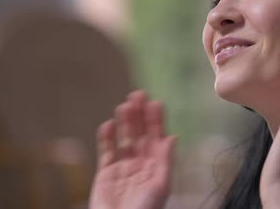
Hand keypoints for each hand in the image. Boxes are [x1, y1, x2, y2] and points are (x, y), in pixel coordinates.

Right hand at [89, 90, 176, 208]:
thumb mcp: (161, 185)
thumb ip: (166, 160)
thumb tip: (173, 137)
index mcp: (157, 165)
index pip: (158, 137)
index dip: (156, 120)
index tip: (155, 102)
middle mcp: (141, 163)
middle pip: (141, 133)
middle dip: (140, 115)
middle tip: (138, 94)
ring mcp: (123, 167)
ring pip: (125, 138)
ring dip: (125, 122)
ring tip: (125, 105)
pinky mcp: (106, 173)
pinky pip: (106, 151)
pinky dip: (106, 138)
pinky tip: (108, 124)